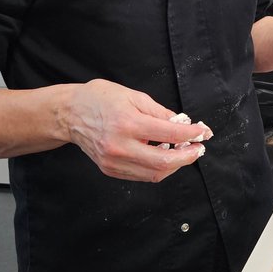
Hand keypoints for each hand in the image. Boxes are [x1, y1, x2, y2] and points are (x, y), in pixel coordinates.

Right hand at [66, 79, 212, 182]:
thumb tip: (182, 124)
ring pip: (154, 173)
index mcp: (127, 123)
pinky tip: (164, 156)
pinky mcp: (110, 170)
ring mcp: (114, 161)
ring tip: (183, 152)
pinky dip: (158, 168)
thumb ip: (159, 112)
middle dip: (187, 157)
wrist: (70, 114)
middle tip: (199, 149)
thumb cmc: (100, 99)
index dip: (191, 134)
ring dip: (174, 164)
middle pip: (164, 162)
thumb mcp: (133, 96)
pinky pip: (141, 175)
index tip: (203, 132)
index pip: (169, 133)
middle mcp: (120, 146)